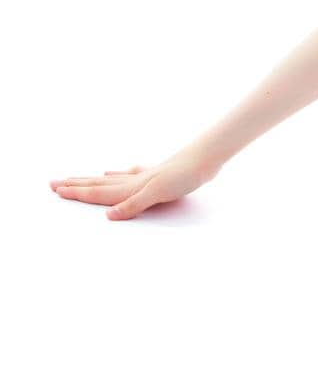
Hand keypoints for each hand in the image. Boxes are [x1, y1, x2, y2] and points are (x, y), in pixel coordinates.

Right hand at [49, 148, 218, 219]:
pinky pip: (130, 176)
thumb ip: (133, 204)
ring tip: (77, 179)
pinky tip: (116, 171)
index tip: (55, 190)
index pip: (97, 192)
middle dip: (76, 185)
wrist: (206, 157)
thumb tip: (108, 216)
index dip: (76, 193)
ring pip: (111, 180)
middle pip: (98, 184)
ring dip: (92, 180)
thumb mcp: (158, 193)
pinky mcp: (157, 175)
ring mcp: (144, 176)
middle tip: (54, 183)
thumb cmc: (184, 175)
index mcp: (131, 187)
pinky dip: (119, 175)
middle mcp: (134, 181)